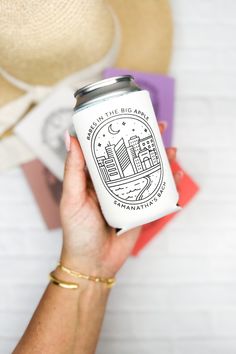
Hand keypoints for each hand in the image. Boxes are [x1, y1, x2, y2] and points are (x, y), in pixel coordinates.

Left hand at [60, 122, 181, 278]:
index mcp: (96, 178)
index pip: (110, 149)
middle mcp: (114, 184)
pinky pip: (157, 195)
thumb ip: (73, 170)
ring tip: (172, 150)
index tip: (130, 118)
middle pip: (133, 158)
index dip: (121, 132)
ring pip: (148, 173)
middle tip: (159, 127)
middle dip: (147, 142)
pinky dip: (169, 185)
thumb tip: (70, 137)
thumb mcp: (72, 198)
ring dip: (162, 160)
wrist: (92, 264)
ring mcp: (129, 197)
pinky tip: (177, 175)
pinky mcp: (141, 211)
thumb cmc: (77, 233)